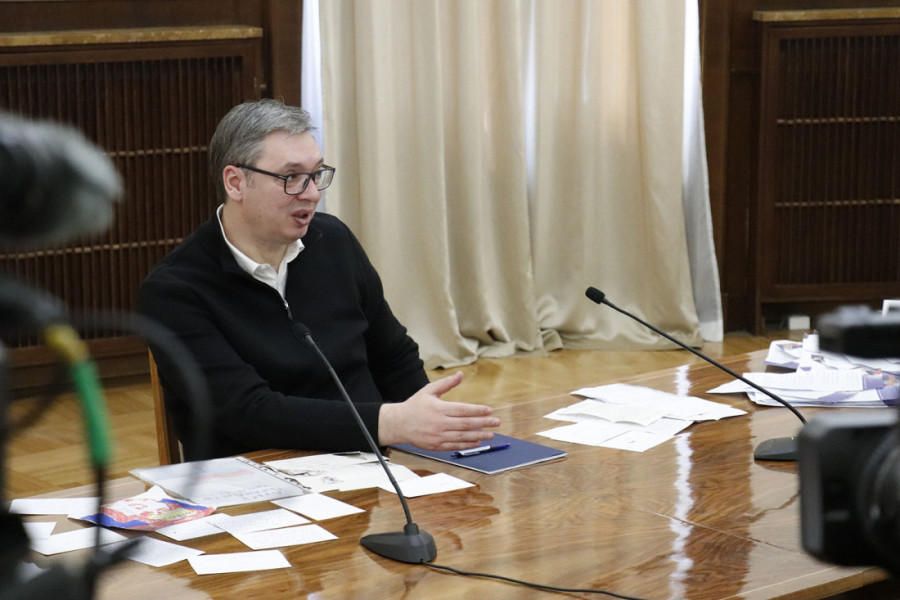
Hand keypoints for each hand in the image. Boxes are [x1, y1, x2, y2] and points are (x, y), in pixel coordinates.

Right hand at [378, 372, 500, 449]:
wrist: (398, 424)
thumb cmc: (415, 406)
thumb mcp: (429, 390)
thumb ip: (446, 383)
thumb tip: (460, 374)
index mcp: (439, 408)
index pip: (463, 410)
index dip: (477, 411)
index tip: (489, 410)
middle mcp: (439, 423)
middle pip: (466, 424)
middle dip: (483, 423)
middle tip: (496, 422)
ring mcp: (438, 436)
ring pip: (462, 436)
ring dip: (479, 436)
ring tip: (491, 434)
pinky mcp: (436, 445)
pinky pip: (455, 445)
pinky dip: (468, 445)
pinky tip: (477, 442)